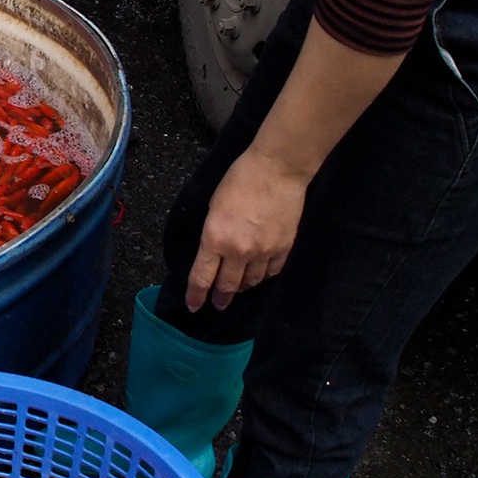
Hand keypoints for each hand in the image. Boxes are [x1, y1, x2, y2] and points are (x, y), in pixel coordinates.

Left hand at [185, 147, 310, 312]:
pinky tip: (259, 275)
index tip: (194, 307)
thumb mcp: (213, 207)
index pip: (201, 277)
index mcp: (214, 239)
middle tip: (217, 304)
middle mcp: (238, 252)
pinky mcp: (284, 248)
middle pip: (227, 286)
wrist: (276, 171)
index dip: (196, 296)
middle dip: (220, 298)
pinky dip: (264, 276)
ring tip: (237, 288)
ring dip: (242, 287)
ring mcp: (263, 252)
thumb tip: (214, 251)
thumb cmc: (239, 180)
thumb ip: (212, 234)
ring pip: (251, 282)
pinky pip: (272, 272)